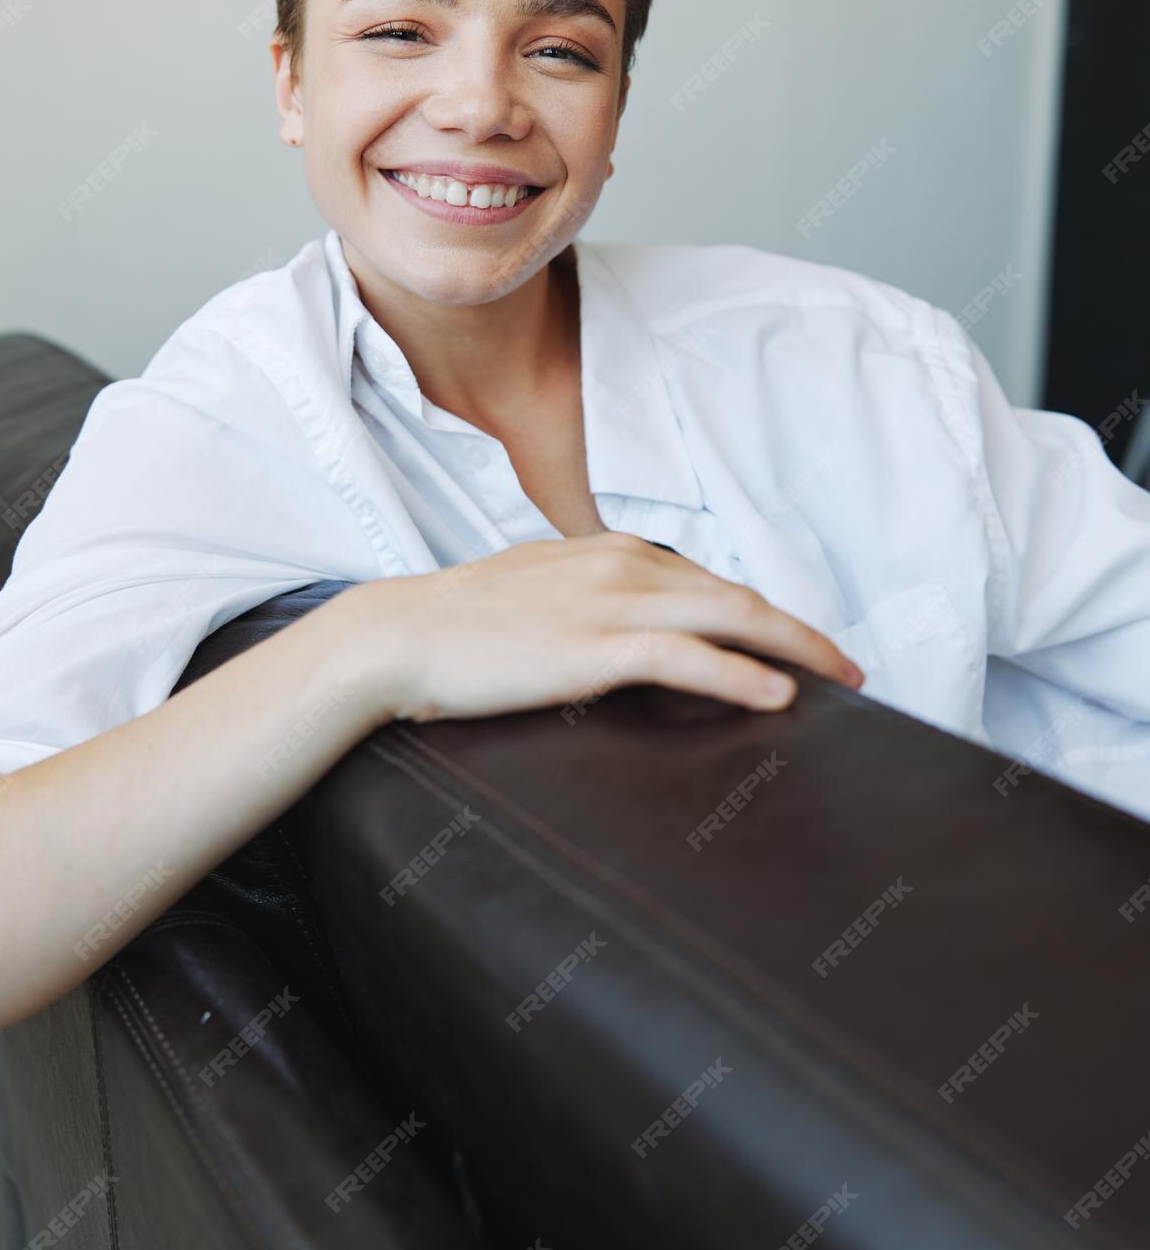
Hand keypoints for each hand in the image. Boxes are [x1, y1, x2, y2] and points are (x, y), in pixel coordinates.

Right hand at [348, 532, 863, 725]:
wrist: (398, 635)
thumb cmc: (459, 625)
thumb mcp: (537, 593)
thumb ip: (588, 600)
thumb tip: (625, 632)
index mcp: (610, 552)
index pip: (709, 581)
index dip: (765, 615)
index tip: (803, 646)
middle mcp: (621, 565)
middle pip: (739, 594)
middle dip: (804, 632)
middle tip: (851, 668)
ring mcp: (609, 603)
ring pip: (730, 617)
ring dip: (796, 649)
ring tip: (839, 680)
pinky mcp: (593, 647)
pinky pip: (687, 656)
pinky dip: (741, 674)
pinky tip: (777, 696)